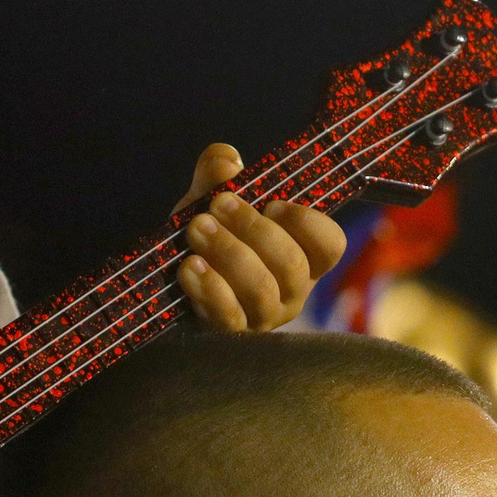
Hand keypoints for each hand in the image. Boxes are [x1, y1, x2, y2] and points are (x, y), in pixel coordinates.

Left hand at [172, 143, 346, 331]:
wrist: (165, 279)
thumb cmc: (207, 235)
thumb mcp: (211, 199)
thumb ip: (218, 172)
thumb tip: (227, 162)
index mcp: (301, 254)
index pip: (330, 244)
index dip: (308, 223)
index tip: (273, 203)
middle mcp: (292, 290)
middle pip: (292, 265)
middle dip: (254, 230)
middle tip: (219, 203)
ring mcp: (264, 316)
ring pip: (261, 289)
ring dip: (229, 253)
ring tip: (197, 228)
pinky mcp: (231, 334)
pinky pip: (229, 316)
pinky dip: (210, 288)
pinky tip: (189, 265)